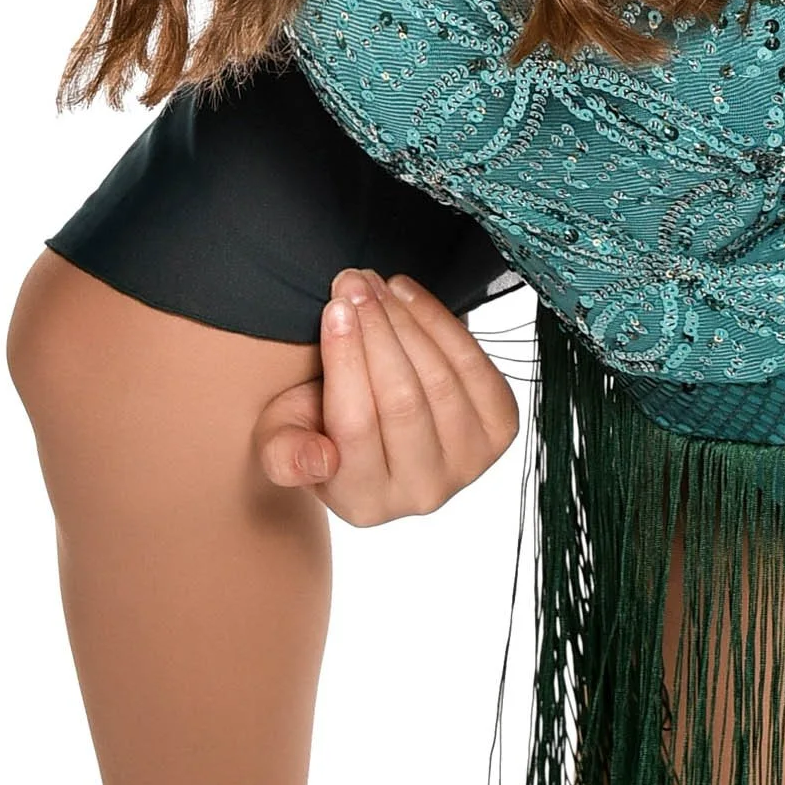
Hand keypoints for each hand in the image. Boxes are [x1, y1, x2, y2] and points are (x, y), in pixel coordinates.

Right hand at [255, 269, 519, 527]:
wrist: (377, 420)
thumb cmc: (320, 425)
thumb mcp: (284, 439)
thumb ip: (286, 454)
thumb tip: (316, 459)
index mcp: (364, 503)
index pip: (355, 426)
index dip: (346, 359)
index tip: (335, 306)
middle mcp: (423, 495)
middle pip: (402, 401)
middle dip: (378, 330)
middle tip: (355, 281)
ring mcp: (469, 465)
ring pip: (440, 380)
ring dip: (408, 321)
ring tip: (378, 284)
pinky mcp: (501, 431)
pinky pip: (474, 366)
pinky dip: (442, 323)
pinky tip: (408, 296)